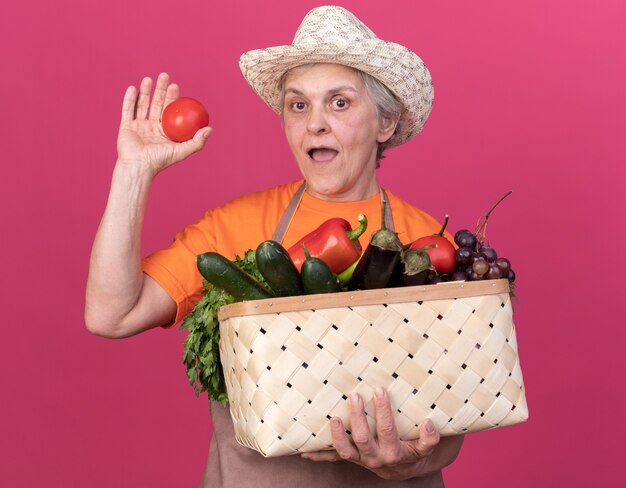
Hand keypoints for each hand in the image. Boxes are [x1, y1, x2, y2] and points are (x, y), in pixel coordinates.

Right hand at [117, 73, 210, 176]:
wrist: (138, 167)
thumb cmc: (160, 161)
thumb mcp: (182, 151)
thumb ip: (197, 141)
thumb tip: (210, 128)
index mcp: (165, 131)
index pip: (170, 110)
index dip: (173, 97)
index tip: (176, 85)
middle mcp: (152, 127)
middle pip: (156, 104)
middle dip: (160, 89)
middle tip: (164, 76)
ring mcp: (139, 126)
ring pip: (142, 104)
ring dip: (145, 91)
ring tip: (149, 78)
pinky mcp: (126, 126)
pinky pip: (127, 110)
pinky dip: (129, 99)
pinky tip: (133, 88)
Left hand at [301, 388, 462, 479]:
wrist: (405, 468)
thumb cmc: (415, 449)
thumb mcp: (427, 446)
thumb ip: (430, 438)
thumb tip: (429, 424)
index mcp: (396, 452)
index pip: (389, 430)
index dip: (384, 412)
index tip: (385, 394)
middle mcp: (377, 458)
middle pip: (365, 438)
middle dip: (360, 416)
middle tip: (356, 394)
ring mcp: (362, 460)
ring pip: (346, 451)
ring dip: (339, 434)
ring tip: (335, 417)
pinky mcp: (352, 459)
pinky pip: (333, 459)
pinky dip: (319, 455)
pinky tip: (304, 451)